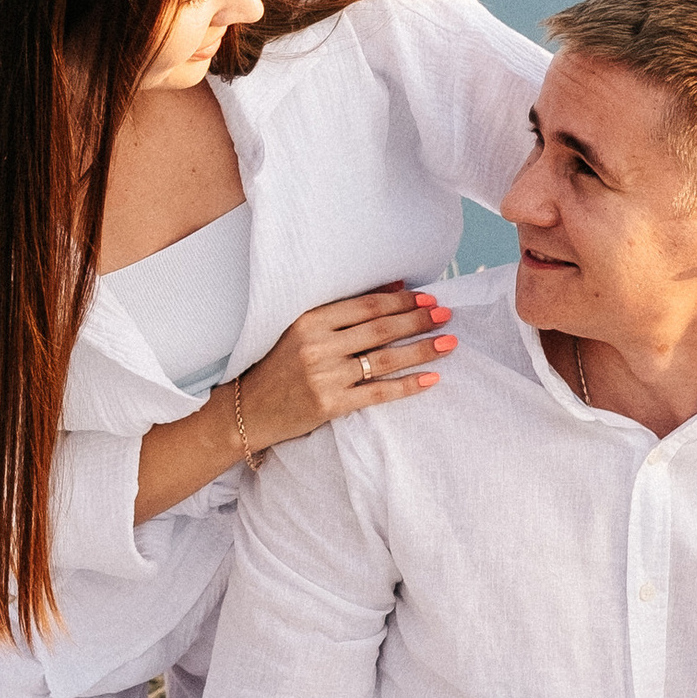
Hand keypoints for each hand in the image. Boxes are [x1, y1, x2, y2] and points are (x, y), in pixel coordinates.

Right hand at [233, 284, 452, 456]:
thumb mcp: (303, 331)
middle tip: (447, 315)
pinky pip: (378, 393)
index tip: (428, 298)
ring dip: (420, 349)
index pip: (365, 306)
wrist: (248, 411)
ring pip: (384, 359)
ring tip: (448, 343)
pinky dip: (407, 385)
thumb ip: (345, 311)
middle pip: (379, 329)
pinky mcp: (329, 405)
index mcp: (309, 321)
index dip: (401, 301)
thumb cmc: (279, 367)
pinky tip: (431, 378)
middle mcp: (317, 346)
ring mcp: (324, 376)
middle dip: (417, 320)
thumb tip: (395, 287)